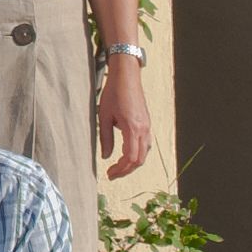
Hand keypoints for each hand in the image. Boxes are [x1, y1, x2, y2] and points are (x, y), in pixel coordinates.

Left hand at [96, 55, 150, 178]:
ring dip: (132, 163)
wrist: (127, 76)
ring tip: (117, 167)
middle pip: (139, 159)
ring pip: (144, 153)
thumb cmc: (114, 93)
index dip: (120, 170)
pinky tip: (125, 154)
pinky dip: (137, 153)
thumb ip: (106, 138)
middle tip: (111, 174)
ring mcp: (147, 126)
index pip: (130, 158)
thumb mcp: (104, 116)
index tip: (109, 174)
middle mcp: (144, 129)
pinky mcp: (147, 123)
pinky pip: (145, 144)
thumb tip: (106, 156)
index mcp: (133, 128)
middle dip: (126, 170)